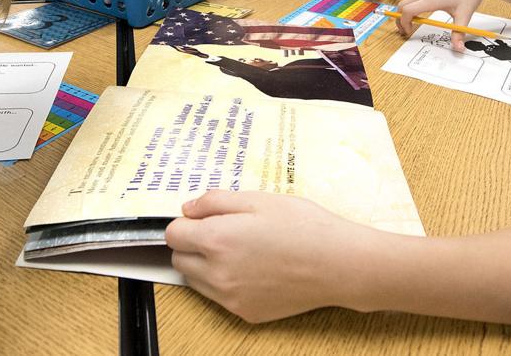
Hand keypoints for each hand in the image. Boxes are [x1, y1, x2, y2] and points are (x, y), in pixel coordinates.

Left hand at [165, 190, 370, 322]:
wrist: (337, 264)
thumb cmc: (303, 226)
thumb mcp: (258, 198)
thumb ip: (215, 201)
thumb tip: (188, 208)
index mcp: (216, 239)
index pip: (173, 233)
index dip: (186, 221)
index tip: (203, 217)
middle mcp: (217, 273)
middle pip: (179, 259)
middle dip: (192, 243)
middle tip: (223, 231)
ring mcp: (230, 297)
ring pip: (195, 280)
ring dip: (204, 264)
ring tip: (238, 249)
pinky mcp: (244, 312)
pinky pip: (218, 297)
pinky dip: (224, 282)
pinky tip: (252, 268)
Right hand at [397, 0, 489, 51]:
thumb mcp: (464, 15)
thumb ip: (458, 33)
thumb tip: (458, 48)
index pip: (407, 11)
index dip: (405, 23)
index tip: (410, 32)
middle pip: (402, 5)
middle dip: (400, 19)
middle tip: (406, 30)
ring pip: (407, 0)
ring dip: (406, 12)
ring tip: (414, 23)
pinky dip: (412, 6)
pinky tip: (423, 13)